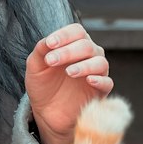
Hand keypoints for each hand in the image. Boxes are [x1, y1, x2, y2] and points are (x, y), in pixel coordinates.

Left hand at [24, 22, 113, 143]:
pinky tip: (89, 80)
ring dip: (84, 65)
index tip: (49, 44)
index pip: (76, 31)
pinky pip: (107, 83)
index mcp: (74, 45)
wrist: (46, 112)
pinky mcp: (100, 91)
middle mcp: (89, 55)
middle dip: (68, 52)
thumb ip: (41, 51)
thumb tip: (48, 40)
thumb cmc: (43, 84)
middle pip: (87, 45)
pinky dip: (100, 80)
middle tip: (51, 61)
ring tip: (68, 72)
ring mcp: (96, 73)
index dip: (64, 35)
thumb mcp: (35, 67)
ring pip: (100, 62)